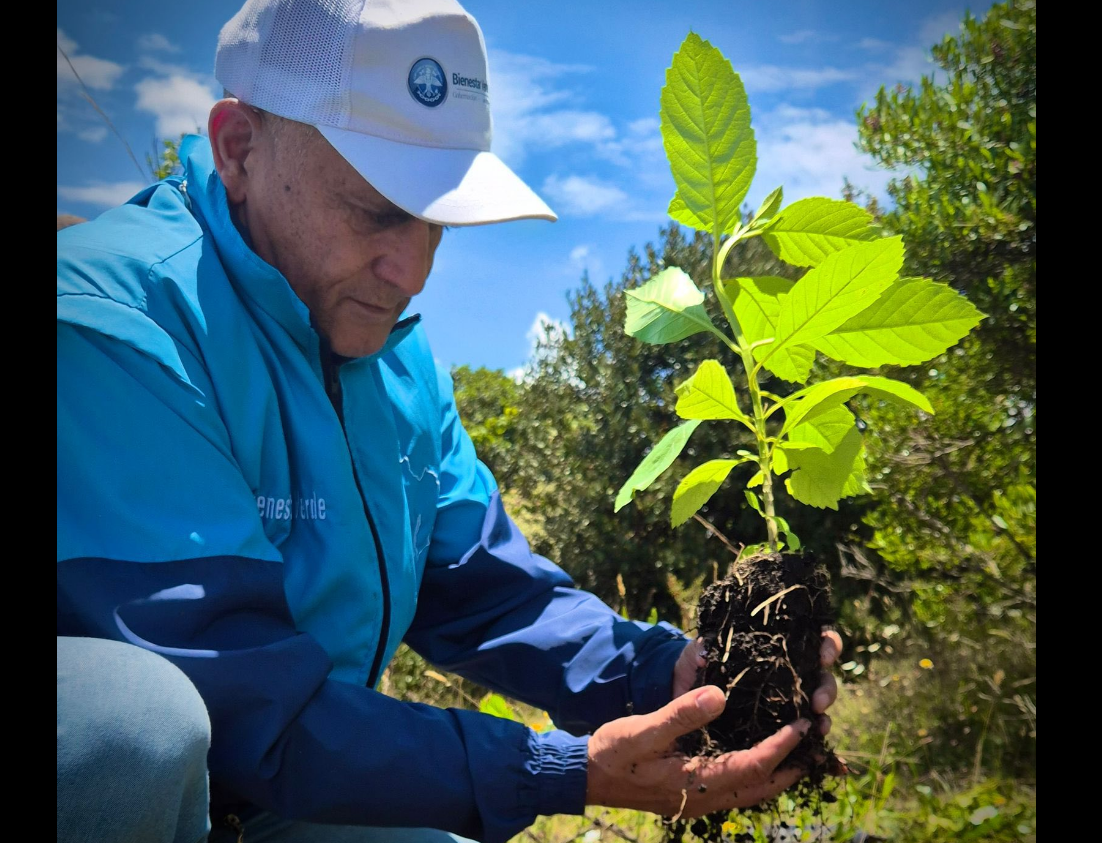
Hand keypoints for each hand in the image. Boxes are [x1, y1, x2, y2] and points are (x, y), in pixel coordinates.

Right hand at [586, 685, 809, 817]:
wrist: (585, 777)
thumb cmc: (613, 752)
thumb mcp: (644, 729)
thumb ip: (681, 713)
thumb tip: (720, 694)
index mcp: (697, 782)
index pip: (753, 767)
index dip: (781, 747)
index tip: (802, 724)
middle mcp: (705, 797)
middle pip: (762, 787)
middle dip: (792, 765)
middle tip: (816, 741)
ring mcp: (699, 799)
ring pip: (752, 791)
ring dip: (777, 771)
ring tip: (798, 748)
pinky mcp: (692, 793)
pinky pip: (736, 787)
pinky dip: (756, 772)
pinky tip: (759, 755)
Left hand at [672, 629, 842, 735]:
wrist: (686, 697)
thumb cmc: (696, 668)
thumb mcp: (696, 655)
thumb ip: (701, 650)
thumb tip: (703, 654)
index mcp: (775, 648)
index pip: (812, 641)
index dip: (827, 645)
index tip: (823, 656)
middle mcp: (787, 674)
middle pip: (822, 676)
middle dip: (827, 688)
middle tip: (817, 701)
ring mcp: (786, 702)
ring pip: (818, 706)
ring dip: (824, 717)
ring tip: (818, 725)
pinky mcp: (778, 728)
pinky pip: (804, 734)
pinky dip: (814, 740)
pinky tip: (817, 749)